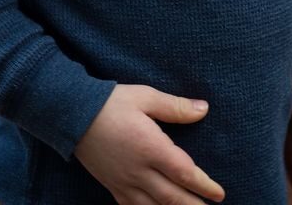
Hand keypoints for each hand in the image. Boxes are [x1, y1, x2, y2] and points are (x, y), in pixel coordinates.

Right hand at [75, 84, 225, 203]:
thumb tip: (203, 110)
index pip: (184, 173)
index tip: (219, 194)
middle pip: (172, 197)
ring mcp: (123, 181)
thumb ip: (175, 107)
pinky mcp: (111, 185)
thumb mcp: (145, 97)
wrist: (71, 115)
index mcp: (151, 147)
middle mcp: (138, 170)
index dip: (204, 185)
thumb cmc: (111, 103)